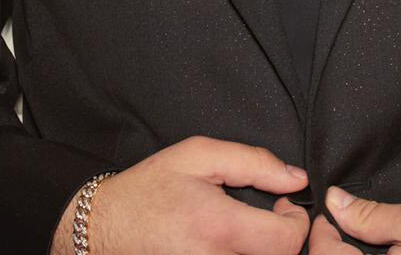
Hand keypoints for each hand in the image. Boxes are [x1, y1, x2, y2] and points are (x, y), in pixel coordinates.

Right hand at [51, 134, 310, 253]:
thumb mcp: (199, 155)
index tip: (284, 204)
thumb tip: (297, 178)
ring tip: (253, 233)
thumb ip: (254, 162)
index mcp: (217, 225)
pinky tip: (235, 246)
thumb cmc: (151, 187)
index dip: (297, 222)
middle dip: (285, 240)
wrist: (103, 228)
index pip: (286, 241)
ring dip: (265, 252)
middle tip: (272, 218)